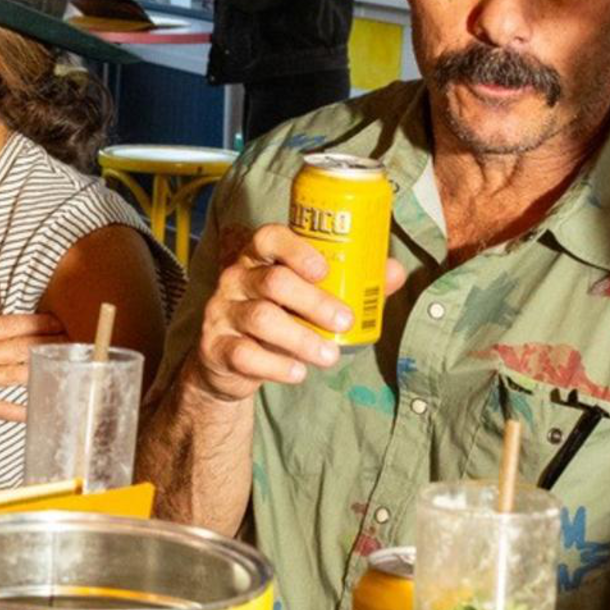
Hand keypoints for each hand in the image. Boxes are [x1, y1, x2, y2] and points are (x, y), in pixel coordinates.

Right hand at [0, 277, 60, 426]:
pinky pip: (1, 408)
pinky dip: (22, 410)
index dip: (37, 323)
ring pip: (16, 374)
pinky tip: (41, 406)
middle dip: (49, 344)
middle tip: (73, 342)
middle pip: (20, 348)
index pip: (9, 325)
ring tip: (66, 366)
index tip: (56, 321)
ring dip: (44, 369)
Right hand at [184, 226, 404, 403]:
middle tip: (345, 319)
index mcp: (258, 257)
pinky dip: (277, 366)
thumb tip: (394, 271)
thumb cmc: (278, 319)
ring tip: (329, 355)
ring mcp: (222, 312)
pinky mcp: (215, 347)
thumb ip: (349, 285)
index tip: (325, 269)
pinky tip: (299, 372)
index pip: (268, 237)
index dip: (296, 249)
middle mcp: (235, 278)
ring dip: (301, 338)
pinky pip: (246, 354)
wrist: (230, 363)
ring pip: (262, 318)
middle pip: (274, 281)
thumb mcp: (307, 299)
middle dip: (314, 301)